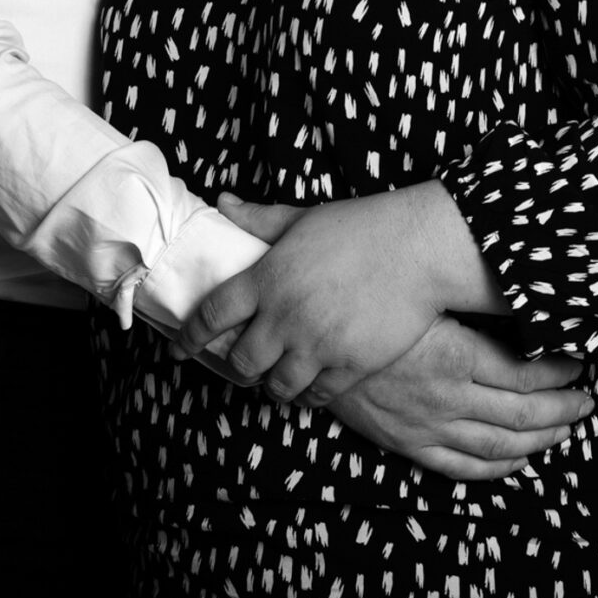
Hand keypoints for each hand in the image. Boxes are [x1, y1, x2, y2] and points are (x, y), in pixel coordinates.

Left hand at [180, 185, 497, 406]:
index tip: (178, 349)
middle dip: (238, 367)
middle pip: (240, 361)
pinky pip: (316, 395)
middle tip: (243, 364)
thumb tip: (222, 202)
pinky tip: (310, 386)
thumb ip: (259, 218)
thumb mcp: (303, 218)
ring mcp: (317, 344)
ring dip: (271, 386)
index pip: (211, 316)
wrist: (419, 248)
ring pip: (276, 387)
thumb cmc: (362, 226)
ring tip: (276, 381)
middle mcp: (284, 316)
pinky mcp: (349, 365)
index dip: (188, 337)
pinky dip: (307, 395)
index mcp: (267, 278)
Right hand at [330, 317, 592, 480]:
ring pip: (499, 445)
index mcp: (455, 355)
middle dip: (564, 410)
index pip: (526, 373)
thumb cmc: (370, 304)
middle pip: (523, 414)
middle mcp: (446, 395)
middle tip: (588, 402)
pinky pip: (461, 467)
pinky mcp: (407, 442)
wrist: (308, 340)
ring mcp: (427, 424)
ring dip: (541, 440)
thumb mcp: (422, 295)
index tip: (580, 363)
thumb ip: (470, 297)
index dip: (560, 372)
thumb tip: (519, 287)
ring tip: (567, 428)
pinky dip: (497, 468)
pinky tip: (520, 459)